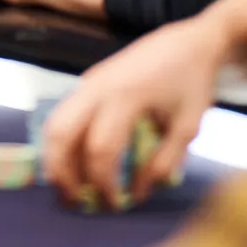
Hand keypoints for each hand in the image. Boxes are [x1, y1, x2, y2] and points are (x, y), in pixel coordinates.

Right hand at [41, 15, 222, 205]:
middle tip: (74, 202)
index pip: (101, 149)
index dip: (103, 182)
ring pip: (54, 123)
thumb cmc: (192, 83)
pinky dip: (63, 142)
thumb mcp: (187, 126)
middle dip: (62, 172)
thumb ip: (163, 161)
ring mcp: (88, 81)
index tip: (116, 204)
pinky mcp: (87, 81)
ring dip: (56, 158)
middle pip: (61, 134)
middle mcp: (98, 86)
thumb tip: (137, 193)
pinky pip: (63, 114)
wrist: (189, 42)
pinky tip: (76, 163)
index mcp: (126, 96)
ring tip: (69, 186)